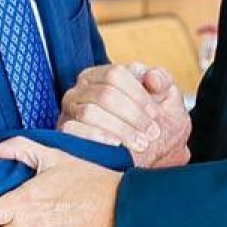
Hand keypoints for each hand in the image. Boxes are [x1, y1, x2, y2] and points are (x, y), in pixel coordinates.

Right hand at [59, 62, 190, 168]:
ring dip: (120, 129)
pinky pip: (72, 130)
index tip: (155, 114)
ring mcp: (69, 111)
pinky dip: (95, 137)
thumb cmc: (149, 121)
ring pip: (90, 113)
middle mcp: (81, 89)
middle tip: (152, 133)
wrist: (139, 152)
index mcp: (101, 75)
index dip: (138, 94)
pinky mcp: (63, 133)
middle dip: (132, 115)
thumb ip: (162, 80)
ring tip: (140, 143)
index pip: (116, 74)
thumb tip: (152, 79)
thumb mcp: (163, 98)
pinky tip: (115, 145)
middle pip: (105, 95)